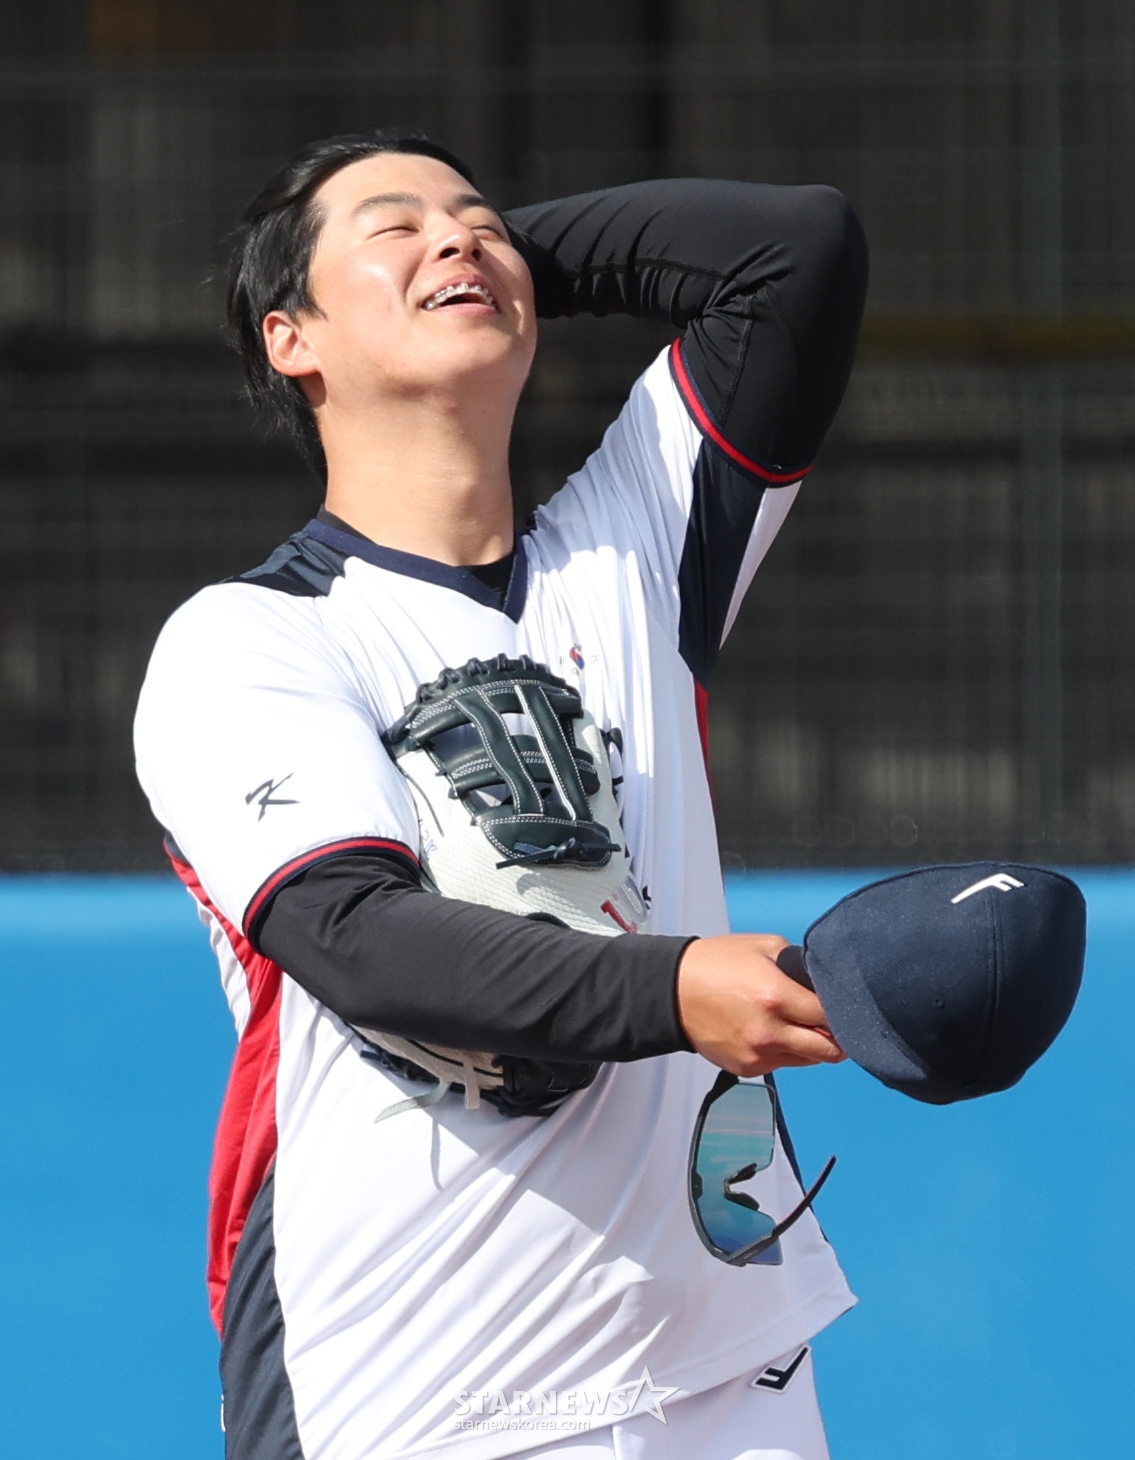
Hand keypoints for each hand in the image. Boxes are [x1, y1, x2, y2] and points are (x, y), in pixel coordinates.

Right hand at [676, 933, 845, 1075]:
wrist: (672, 991)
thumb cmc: (717, 964)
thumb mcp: (765, 946)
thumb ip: (801, 966)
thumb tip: (825, 987)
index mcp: (777, 996)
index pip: (833, 1016)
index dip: (843, 1011)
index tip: (842, 1006)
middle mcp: (770, 1032)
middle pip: (830, 1050)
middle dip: (836, 1036)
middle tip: (830, 1022)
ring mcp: (758, 1055)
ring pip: (809, 1060)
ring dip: (810, 1044)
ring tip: (792, 1022)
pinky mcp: (747, 1069)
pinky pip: (782, 1064)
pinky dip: (784, 1051)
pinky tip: (767, 1030)